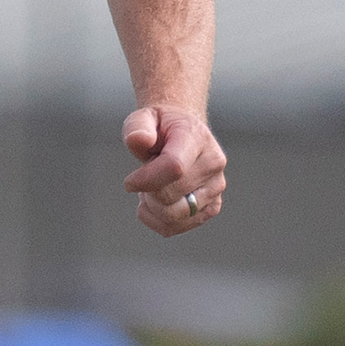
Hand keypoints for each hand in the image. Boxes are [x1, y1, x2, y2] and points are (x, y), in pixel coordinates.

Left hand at [119, 101, 228, 236]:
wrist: (184, 135)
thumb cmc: (161, 128)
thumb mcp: (144, 118)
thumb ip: (137, 127)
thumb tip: (140, 140)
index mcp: (197, 138)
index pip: (174, 167)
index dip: (146, 179)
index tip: (128, 182)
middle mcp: (213, 163)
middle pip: (169, 196)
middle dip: (147, 191)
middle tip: (143, 177)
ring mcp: (216, 187)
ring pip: (173, 217)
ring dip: (152, 207)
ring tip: (151, 189)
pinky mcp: (212, 207)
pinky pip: (176, 228)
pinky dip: (157, 220)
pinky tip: (154, 203)